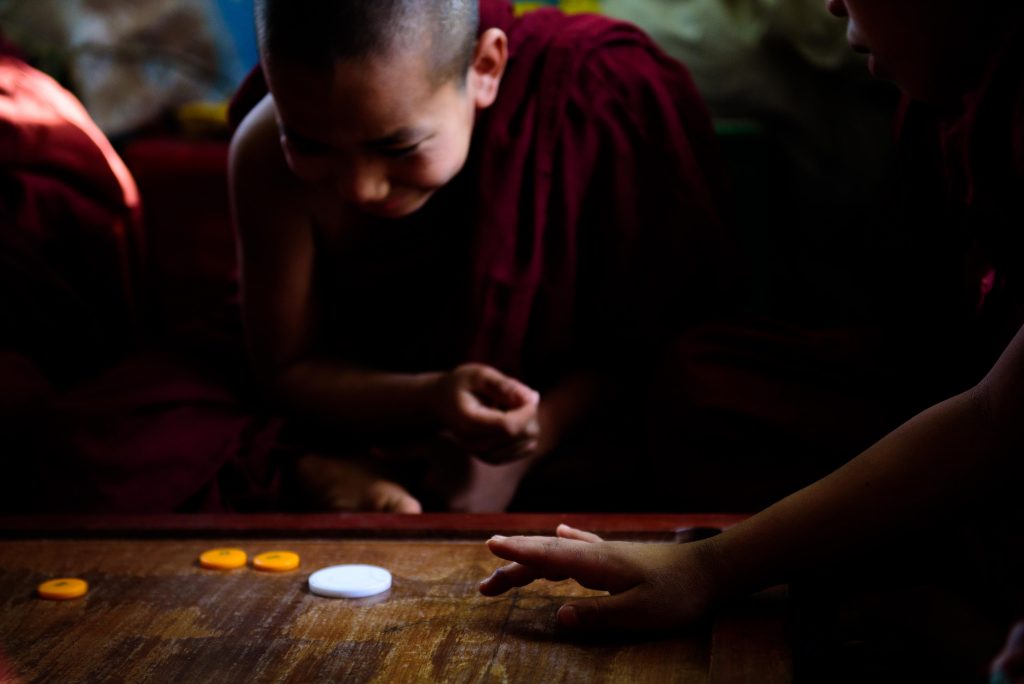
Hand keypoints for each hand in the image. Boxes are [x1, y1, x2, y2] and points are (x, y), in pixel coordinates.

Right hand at [431, 364, 539, 462]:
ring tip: (511, 408)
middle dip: (529, 413)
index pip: (508, 426)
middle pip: (521, 434)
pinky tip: (513, 419)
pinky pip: (528, 448)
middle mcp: (474, 444)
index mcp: (469, 422)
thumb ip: (502, 385)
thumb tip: (532, 397)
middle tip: (517, 396)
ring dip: (529, 422)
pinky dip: (527, 432)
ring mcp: (484, 454)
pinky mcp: (495, 458)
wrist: (442, 403)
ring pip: (529, 443)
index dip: (527, 411)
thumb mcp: (478, 374)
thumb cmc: (461, 385)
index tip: (529, 395)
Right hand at [479, 525, 721, 630]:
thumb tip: (557, 617)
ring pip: (558, 552)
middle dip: (512, 566)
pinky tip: (560, 530)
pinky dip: (563, 542)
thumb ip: (597, 615)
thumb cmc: (678, 595)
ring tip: (505, 568)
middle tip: (483, 585)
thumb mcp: (638, 613)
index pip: (547, 557)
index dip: (517, 554)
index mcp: (596, 564)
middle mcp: (595, 553)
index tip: (489, 547)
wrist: (711, 571)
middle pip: (545, 556)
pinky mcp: (618, 556)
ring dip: (530, 559)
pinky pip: (581, 546)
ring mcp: (606, 552)